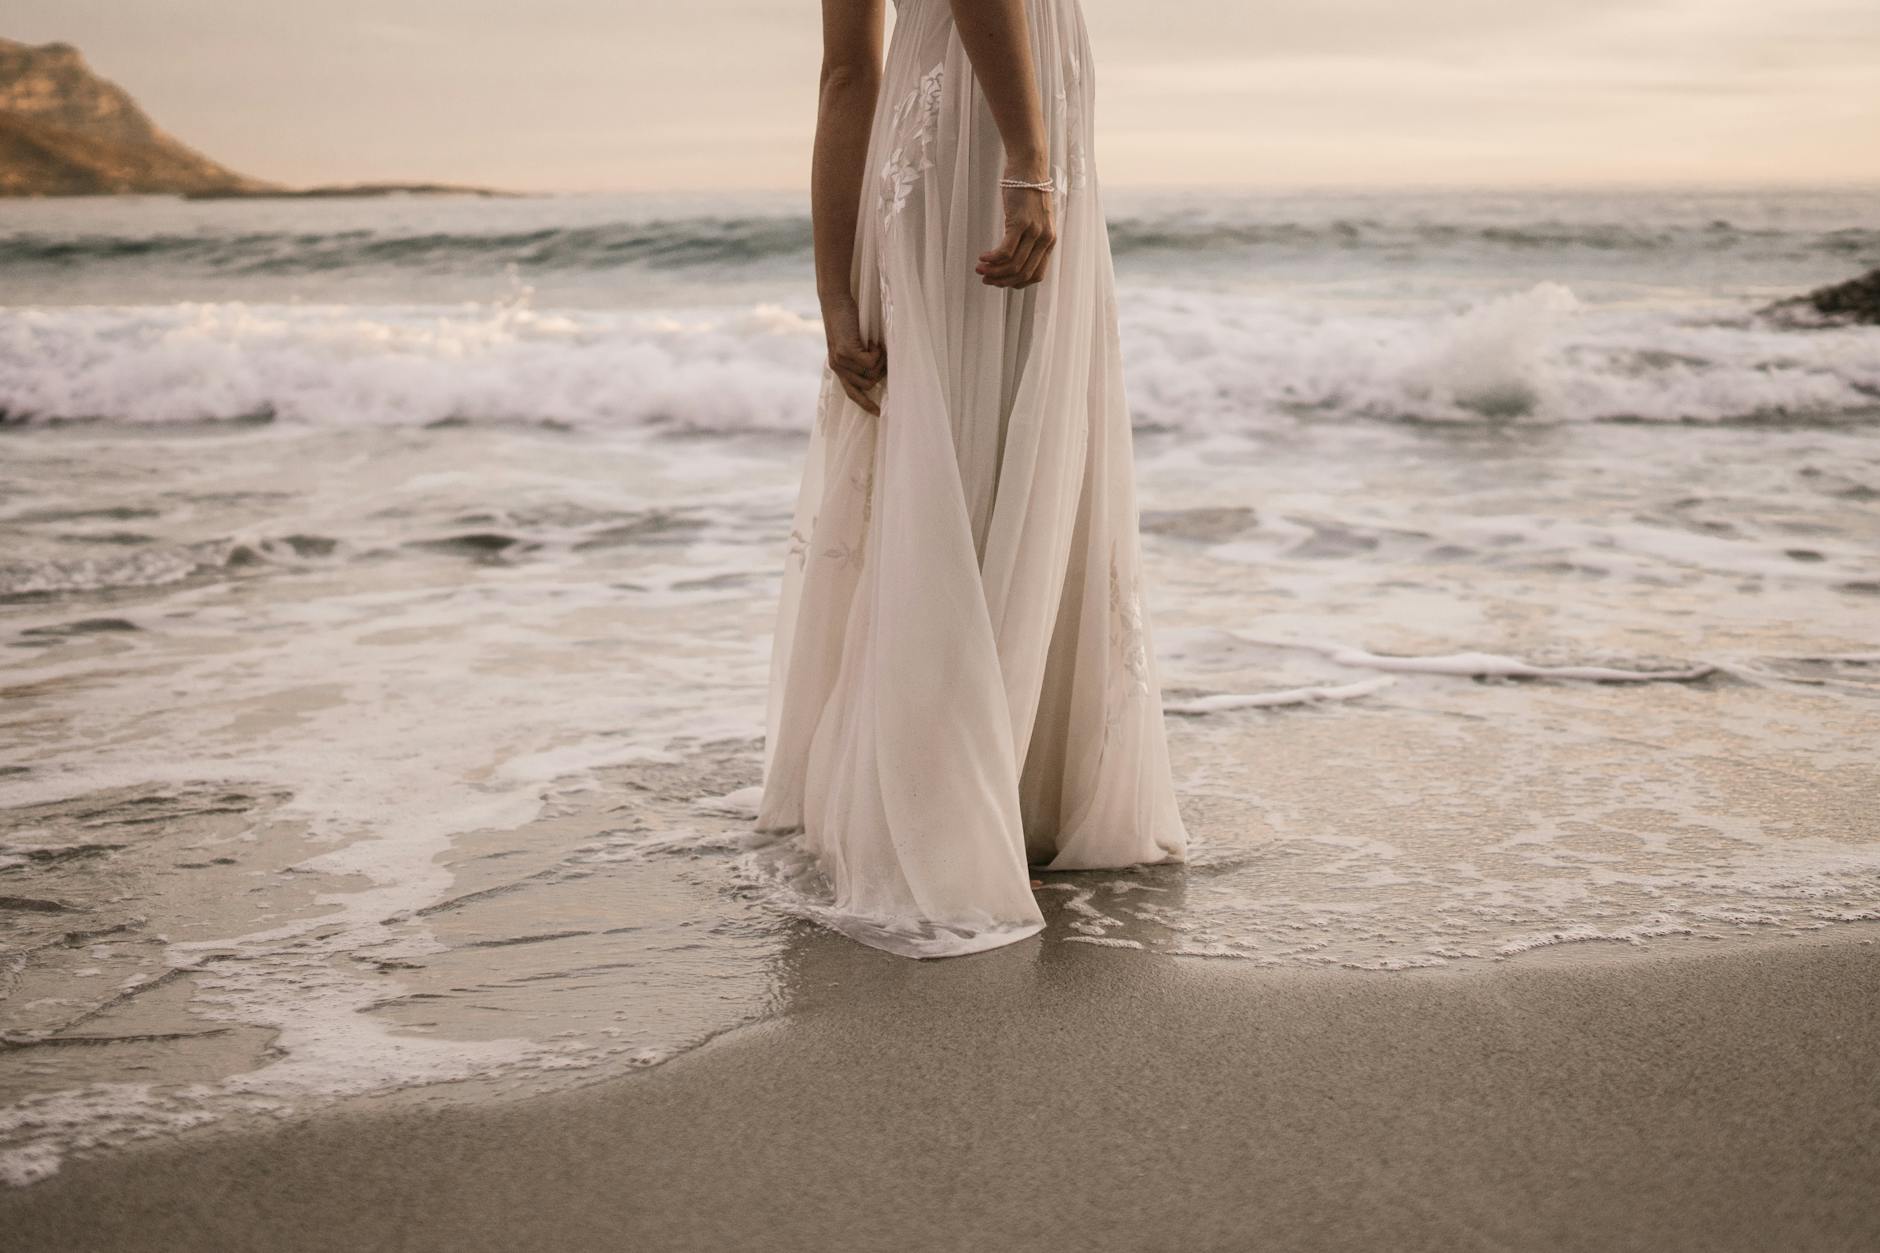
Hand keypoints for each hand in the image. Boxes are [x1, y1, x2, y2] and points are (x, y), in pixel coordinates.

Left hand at [821, 297, 883, 415]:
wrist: (836, 302)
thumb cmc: (847, 320)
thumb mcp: (853, 342)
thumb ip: (859, 357)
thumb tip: (878, 372)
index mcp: (838, 368)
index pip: (851, 393)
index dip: (865, 404)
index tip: (878, 413)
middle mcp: (837, 367)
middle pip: (867, 385)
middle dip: (880, 372)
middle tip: (883, 355)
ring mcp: (840, 361)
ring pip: (871, 375)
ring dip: (880, 362)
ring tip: (878, 347)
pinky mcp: (846, 352)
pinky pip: (870, 363)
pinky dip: (877, 354)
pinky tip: (873, 342)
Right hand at [976, 178, 1056, 288]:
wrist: (1029, 167)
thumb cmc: (1028, 192)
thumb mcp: (1035, 219)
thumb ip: (1030, 238)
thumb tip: (1013, 257)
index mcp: (1049, 241)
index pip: (1036, 275)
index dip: (1016, 283)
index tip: (1002, 282)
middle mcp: (1045, 239)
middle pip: (1023, 273)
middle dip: (1002, 281)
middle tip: (986, 280)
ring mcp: (1034, 231)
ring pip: (1013, 265)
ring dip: (994, 272)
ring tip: (980, 269)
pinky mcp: (1020, 222)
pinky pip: (1005, 251)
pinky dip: (992, 259)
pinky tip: (982, 257)